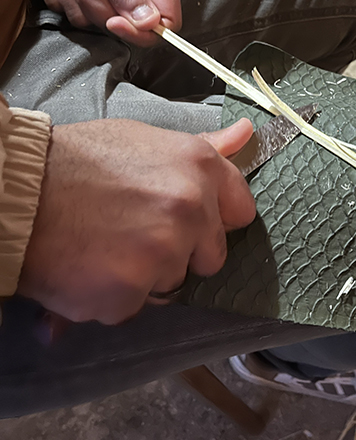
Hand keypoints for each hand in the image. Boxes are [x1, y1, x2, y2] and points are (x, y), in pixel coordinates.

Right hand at [18, 118, 255, 324]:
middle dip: (178, 251)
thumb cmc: (79, 162)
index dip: (214, 220)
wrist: (18, 190)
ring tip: (104, 245)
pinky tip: (87, 268)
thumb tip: (248, 132)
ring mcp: (163, 252)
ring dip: (142, 275)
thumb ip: (202, 148)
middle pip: (209, 256)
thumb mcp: (145, 140)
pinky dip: (111, 297)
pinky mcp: (130, 291)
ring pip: (170, 282)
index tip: (189, 220)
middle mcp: (190, 208)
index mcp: (199, 167)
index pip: (240, 210)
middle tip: (133, 231)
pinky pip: (133, 306)